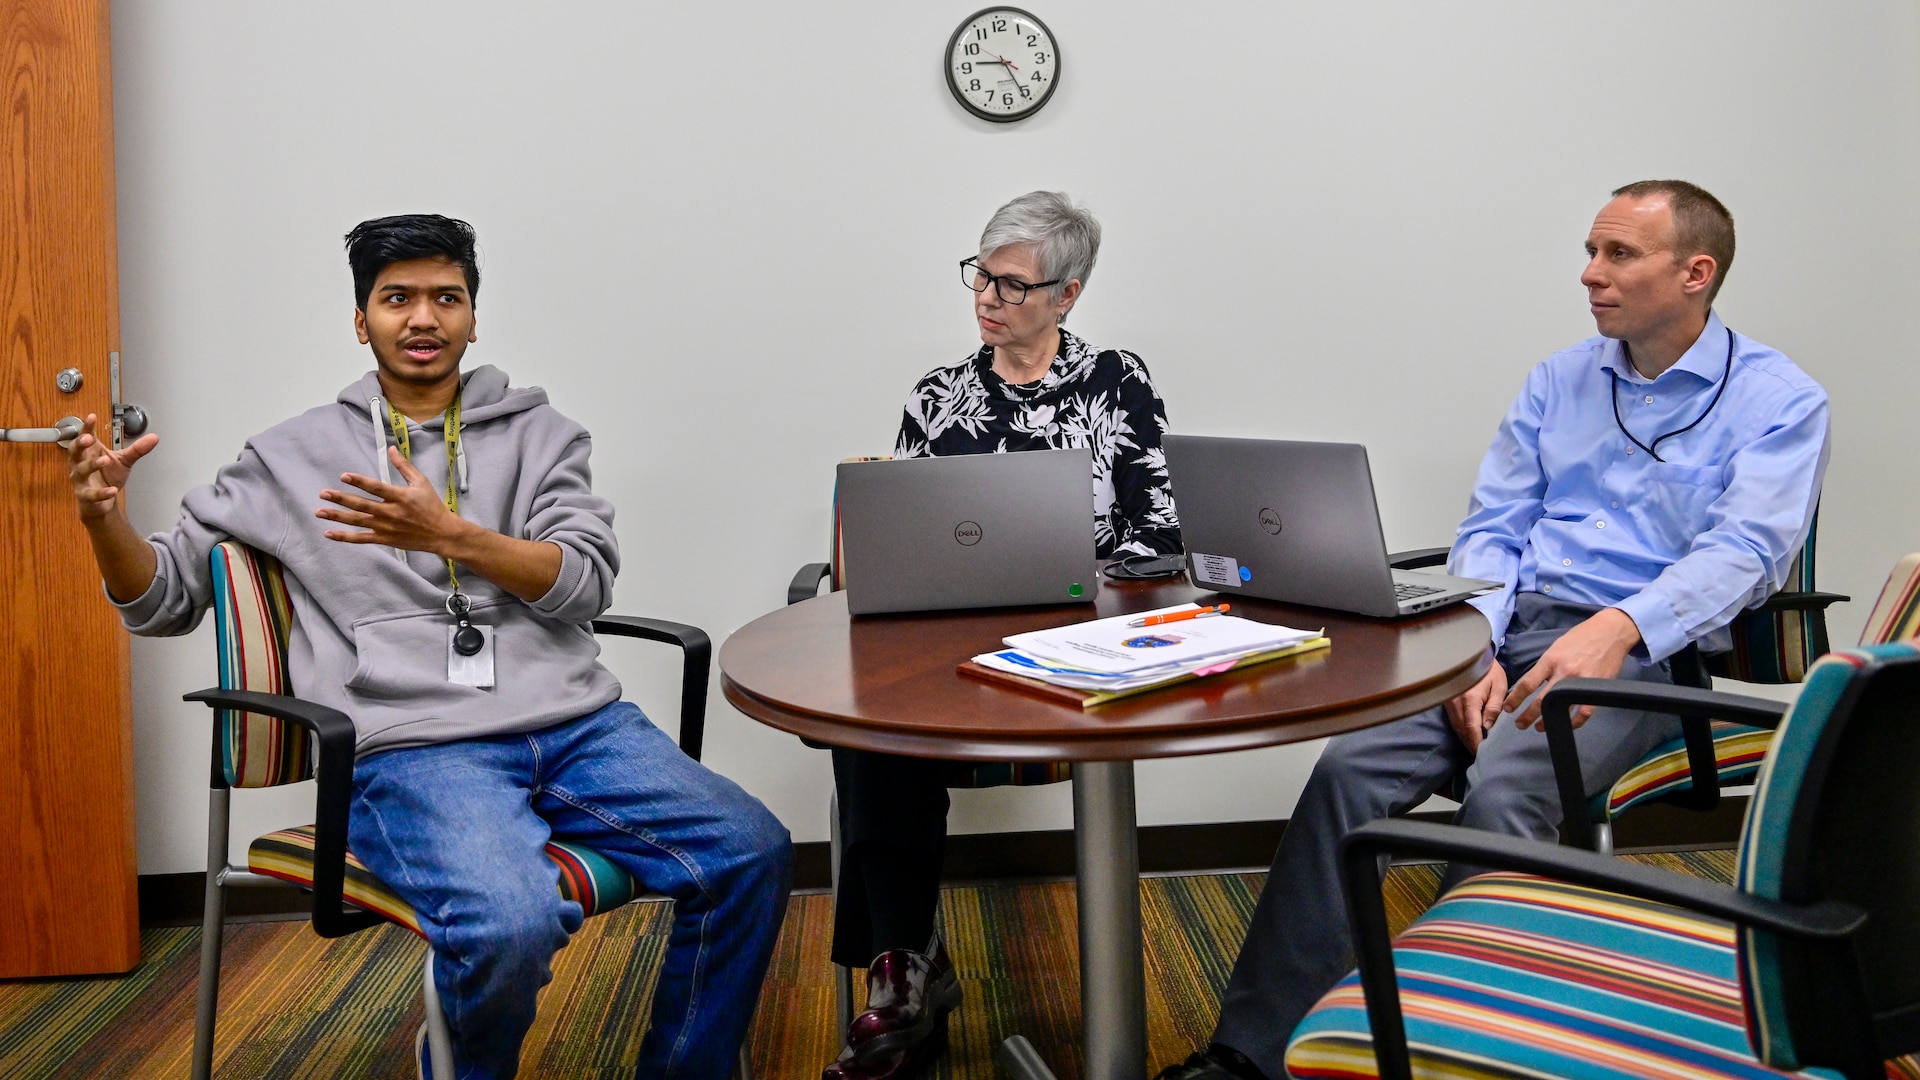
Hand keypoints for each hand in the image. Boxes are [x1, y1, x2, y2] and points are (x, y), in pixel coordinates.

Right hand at [67, 413, 157, 521]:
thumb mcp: (124, 460)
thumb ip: (137, 450)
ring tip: (106, 460)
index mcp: (89, 452)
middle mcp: (80, 464)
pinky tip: (112, 490)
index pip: (85, 436)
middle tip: (88, 438)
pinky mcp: (86, 496)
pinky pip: (91, 494)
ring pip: (81, 471)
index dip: (86, 427)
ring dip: (92, 465)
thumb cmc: (107, 476)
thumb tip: (155, 437)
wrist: (102, 502)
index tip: (92, 417)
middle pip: (74, 451)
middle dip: (79, 443)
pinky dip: (102, 492)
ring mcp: (81, 480)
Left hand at [316, 446, 471, 553]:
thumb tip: (391, 448)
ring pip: (358, 521)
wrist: (441, 533)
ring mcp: (386, 527)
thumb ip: (404, 466)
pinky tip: (329, 533)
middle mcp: (391, 512)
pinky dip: (345, 537)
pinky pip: (361, 538)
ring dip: (337, 516)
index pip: (376, 487)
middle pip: (362, 505)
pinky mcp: (384, 539)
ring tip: (320, 512)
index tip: (343, 476)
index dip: (359, 482)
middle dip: (341, 499)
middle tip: (323, 494)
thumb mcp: (421, 482)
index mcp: (400, 496)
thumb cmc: (432, 505)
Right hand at [1444, 658, 1506, 753]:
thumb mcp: (1498, 686)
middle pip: (1462, 730)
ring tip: (1475, 748)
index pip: (1472, 727)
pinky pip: (1454, 720)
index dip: (1476, 742)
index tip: (1483, 753)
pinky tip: (1469, 735)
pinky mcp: (1448, 701)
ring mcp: (1449, 702)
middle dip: (1471, 744)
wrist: (1470, 654)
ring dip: (1465, 738)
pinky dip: (1461, 730)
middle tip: (1480, 755)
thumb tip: (1488, 727)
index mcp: (1470, 699)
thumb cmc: (1489, 670)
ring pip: (1456, 726)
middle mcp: (1456, 702)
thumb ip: (1494, 707)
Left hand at [1504, 607, 1642, 729]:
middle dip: (1527, 715)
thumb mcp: (1557, 646)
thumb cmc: (1581, 637)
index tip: (1508, 708)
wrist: (1610, 632)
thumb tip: (1535, 681)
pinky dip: (1575, 722)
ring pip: (1561, 708)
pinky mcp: (1596, 689)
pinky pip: (1584, 712)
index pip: (1528, 683)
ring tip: (1539, 728)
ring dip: (1548, 721)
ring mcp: (1580, 682)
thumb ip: (1547, 664)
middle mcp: (1564, 672)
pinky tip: (1567, 725)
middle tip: (1519, 724)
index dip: (1515, 698)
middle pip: (1541, 700)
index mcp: (1551, 660)